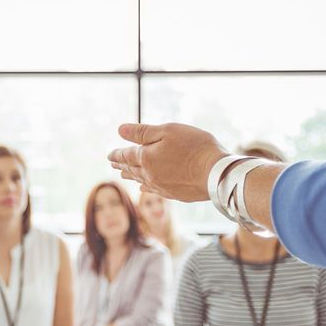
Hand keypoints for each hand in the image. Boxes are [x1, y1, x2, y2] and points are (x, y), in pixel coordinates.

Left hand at [108, 123, 227, 202]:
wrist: (216, 173)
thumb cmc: (194, 147)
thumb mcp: (168, 131)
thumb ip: (142, 132)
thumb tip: (120, 130)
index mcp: (146, 158)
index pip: (126, 155)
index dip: (117, 154)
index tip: (109, 155)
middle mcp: (150, 175)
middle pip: (132, 169)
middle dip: (121, 164)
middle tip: (113, 163)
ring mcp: (162, 186)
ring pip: (141, 180)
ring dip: (131, 176)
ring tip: (124, 174)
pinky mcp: (174, 194)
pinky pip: (153, 190)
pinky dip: (145, 187)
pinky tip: (144, 187)